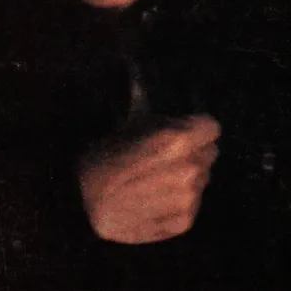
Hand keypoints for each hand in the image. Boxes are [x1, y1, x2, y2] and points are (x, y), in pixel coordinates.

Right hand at [78, 114, 220, 243]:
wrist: (79, 204)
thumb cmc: (102, 157)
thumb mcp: (127, 122)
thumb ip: (151, 103)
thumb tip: (138, 68)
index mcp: (179, 139)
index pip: (211, 127)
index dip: (196, 128)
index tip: (182, 134)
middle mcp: (190, 168)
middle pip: (208, 153)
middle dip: (192, 153)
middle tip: (163, 158)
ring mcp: (188, 198)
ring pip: (201, 180)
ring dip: (185, 178)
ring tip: (154, 181)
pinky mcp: (184, 222)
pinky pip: (192, 205)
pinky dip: (177, 203)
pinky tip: (153, 200)